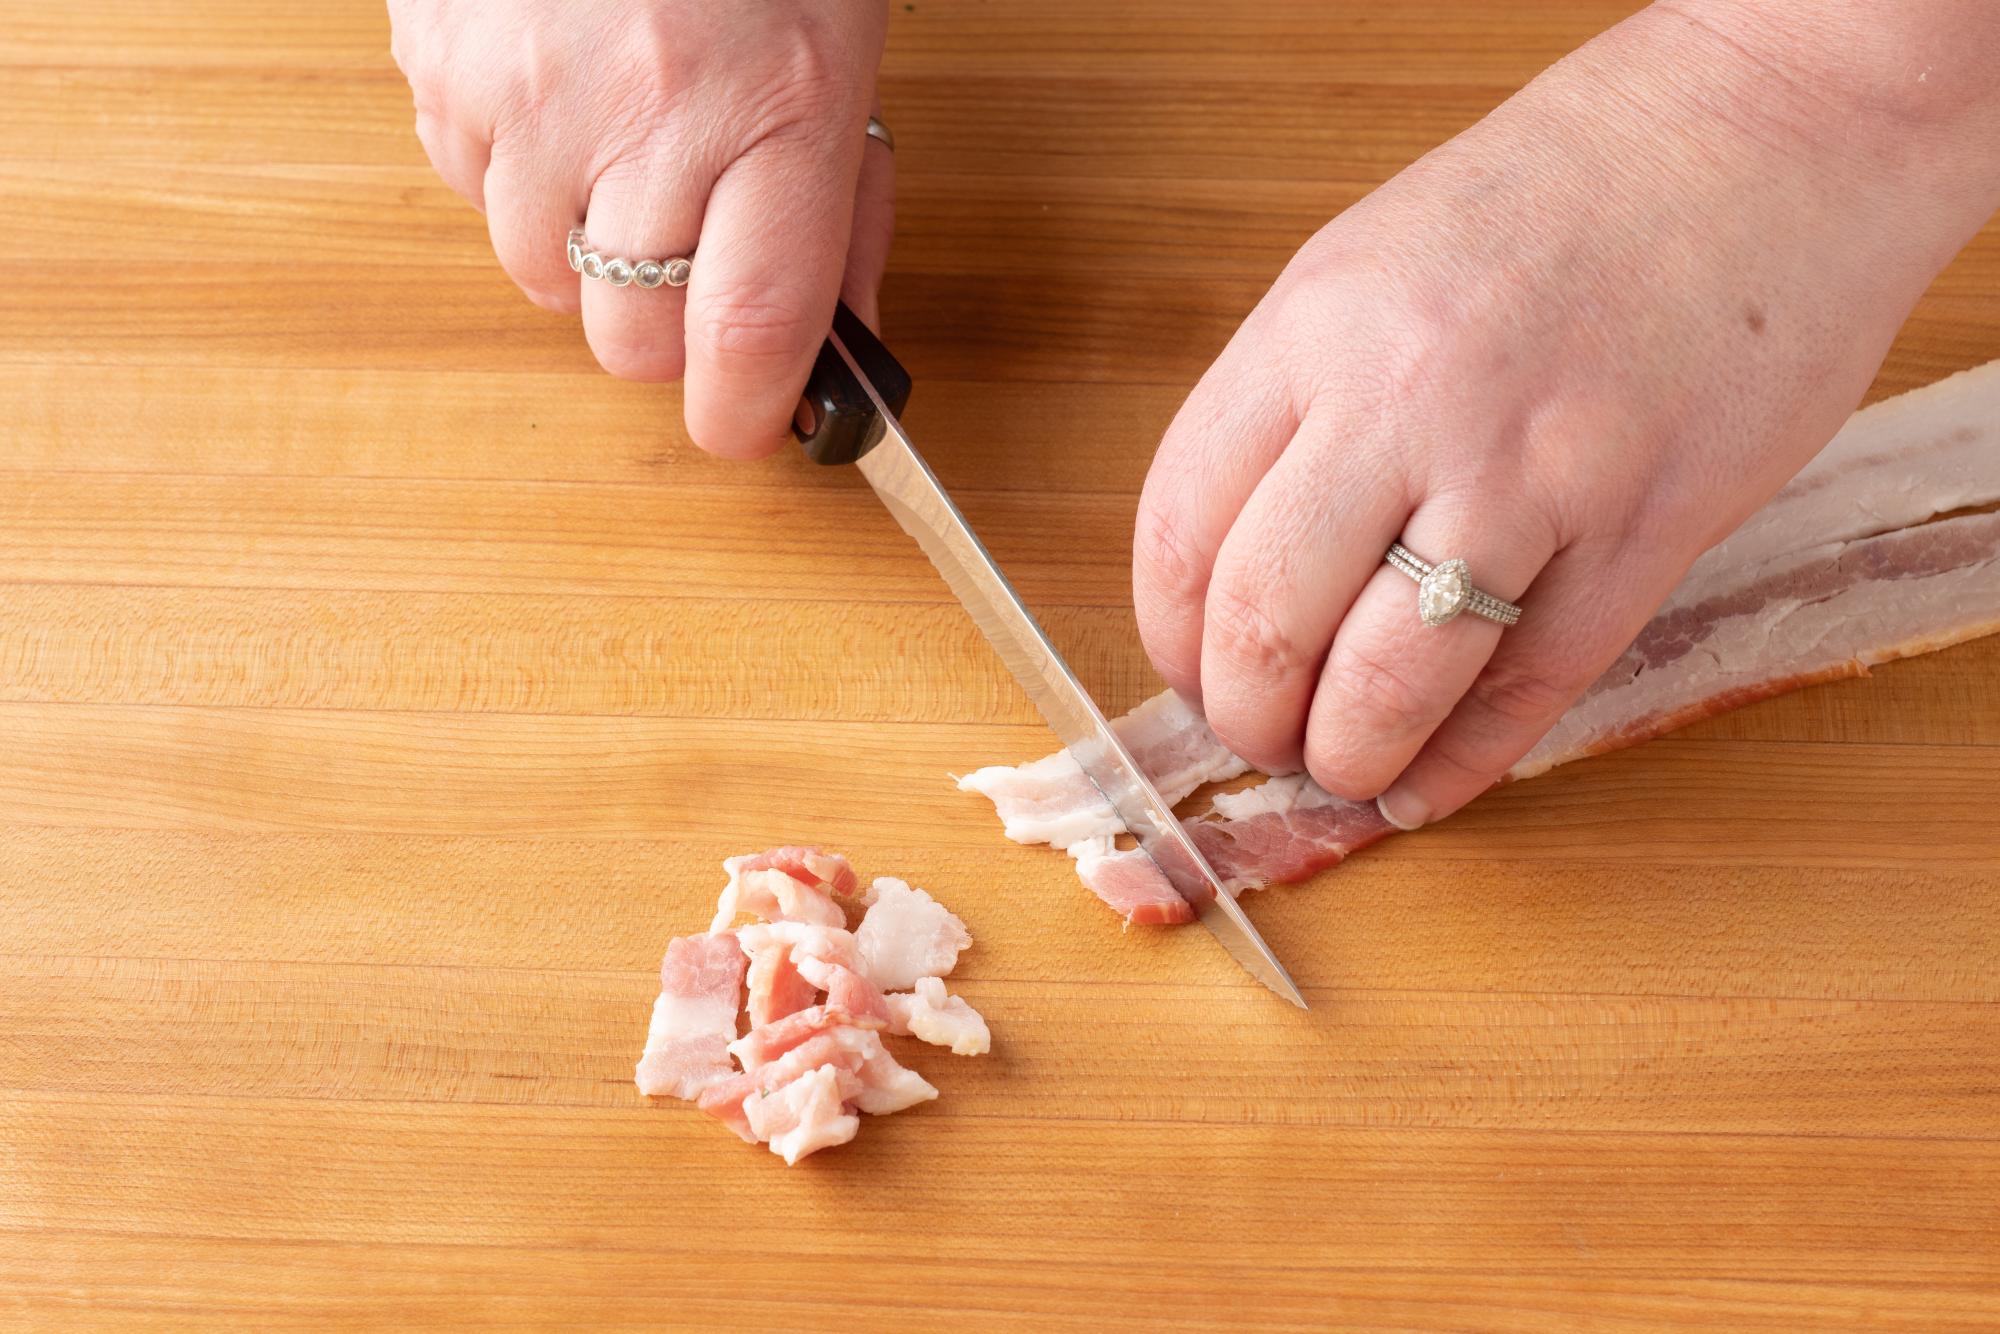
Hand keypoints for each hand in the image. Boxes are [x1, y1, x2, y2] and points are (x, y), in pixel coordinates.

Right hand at [389, 0, 892, 456]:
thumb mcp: (843, 69)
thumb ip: (843, 222)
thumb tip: (832, 354)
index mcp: (780, 108)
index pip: (749, 328)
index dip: (743, 414)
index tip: (749, 429)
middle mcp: (651, 108)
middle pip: (631, 340)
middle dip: (665, 333)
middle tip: (691, 266)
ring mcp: (531, 89)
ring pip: (542, 283)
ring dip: (585, 255)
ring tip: (625, 152)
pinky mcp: (442, 65)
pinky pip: (472, 195)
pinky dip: (517, 180)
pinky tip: (563, 101)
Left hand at [1133, 2, 1999, 827]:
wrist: (1772, 128)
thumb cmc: (1562, 196)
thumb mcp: (1375, 262)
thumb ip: (1299, 405)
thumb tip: (1239, 566)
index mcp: (1315, 327)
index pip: (1181, 528)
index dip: (1172, 638)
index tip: (1193, 673)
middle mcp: (1406, 399)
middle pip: (1266, 624)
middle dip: (1247, 717)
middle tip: (1265, 736)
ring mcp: (1531, 469)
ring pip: (1387, 683)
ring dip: (1345, 757)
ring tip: (1344, 765)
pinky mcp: (1645, 528)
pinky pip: (1529, 691)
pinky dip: (1463, 764)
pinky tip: (1428, 786)